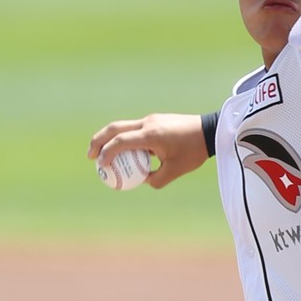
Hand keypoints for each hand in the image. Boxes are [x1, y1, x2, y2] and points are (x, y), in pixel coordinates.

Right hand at [88, 113, 208, 189]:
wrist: (210, 131)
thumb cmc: (194, 152)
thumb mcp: (175, 171)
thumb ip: (156, 179)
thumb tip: (142, 180)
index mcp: (151, 135)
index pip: (121, 141)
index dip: (107, 153)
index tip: (100, 165)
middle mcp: (147, 123)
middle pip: (114, 128)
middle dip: (98, 141)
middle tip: (90, 156)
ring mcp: (151, 119)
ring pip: (123, 126)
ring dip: (110, 139)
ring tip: (102, 154)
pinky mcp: (155, 120)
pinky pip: (134, 129)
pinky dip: (124, 138)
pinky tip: (124, 152)